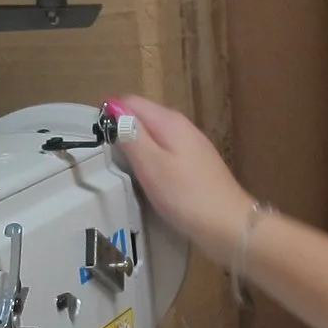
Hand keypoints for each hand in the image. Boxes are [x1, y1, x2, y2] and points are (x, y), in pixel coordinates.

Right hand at [111, 93, 254, 256]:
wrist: (229, 226)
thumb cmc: (186, 197)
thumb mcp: (151, 165)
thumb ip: (131, 135)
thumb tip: (113, 108)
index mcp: (170, 121)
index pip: (130, 101)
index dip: (110, 115)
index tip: (98, 140)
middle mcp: (182, 127)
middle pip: (143, 117)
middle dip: (123, 130)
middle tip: (108, 159)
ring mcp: (192, 146)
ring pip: (154, 136)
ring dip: (137, 147)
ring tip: (125, 171)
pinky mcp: (196, 166)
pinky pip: (166, 153)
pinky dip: (153, 161)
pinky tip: (149, 180)